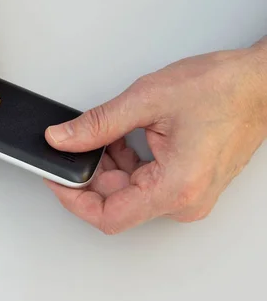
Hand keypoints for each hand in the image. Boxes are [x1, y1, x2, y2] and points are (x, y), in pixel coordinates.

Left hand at [45, 37, 266, 233]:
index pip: (107, 216)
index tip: (55, 179)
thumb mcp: (147, 100)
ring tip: (107, 132)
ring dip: (107, 165)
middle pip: (115, 202)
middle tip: (76, 143)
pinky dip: (125, 163)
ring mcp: (188, 195)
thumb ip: (97, 125)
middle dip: (90, 173)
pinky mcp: (188, 185)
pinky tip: (121, 138)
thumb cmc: (223, 89)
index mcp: (175, 187)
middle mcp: (185, 201)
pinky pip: (144, 184)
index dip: (73, 199)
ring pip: (128, 192)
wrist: (261, 84)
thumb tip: (63, 139)